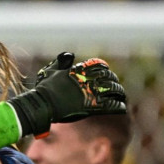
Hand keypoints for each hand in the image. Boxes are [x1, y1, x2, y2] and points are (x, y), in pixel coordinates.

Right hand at [7, 53, 125, 136]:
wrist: (42, 104)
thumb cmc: (44, 89)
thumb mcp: (50, 70)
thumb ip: (61, 61)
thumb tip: (70, 55)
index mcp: (81, 70)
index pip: (99, 65)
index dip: (105, 69)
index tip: (107, 73)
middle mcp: (89, 80)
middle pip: (109, 78)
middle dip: (114, 82)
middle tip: (116, 87)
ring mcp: (92, 93)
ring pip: (113, 90)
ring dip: (119, 93)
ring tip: (121, 97)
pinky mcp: (93, 107)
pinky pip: (112, 106)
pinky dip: (118, 107)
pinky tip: (121, 108)